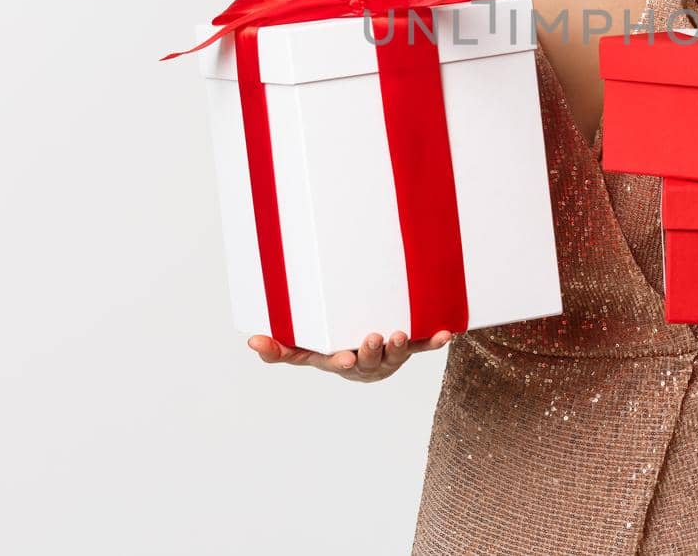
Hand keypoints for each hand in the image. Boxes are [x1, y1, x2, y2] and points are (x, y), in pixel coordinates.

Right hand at [246, 329, 453, 382]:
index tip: (343, 358)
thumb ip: (279, 350)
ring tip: (398, 334)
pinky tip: (446, 334)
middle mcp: (366, 362)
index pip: (337, 363)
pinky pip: (422, 345)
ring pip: (397, 354)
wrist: (367, 356)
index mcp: (340, 361)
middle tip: (374, 337)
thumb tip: (252, 341)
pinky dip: (434, 341)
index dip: (341, 361)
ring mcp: (389, 356)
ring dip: (400, 346)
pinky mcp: (408, 347)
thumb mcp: (304, 350)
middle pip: (371, 360)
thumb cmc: (331, 348)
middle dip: (373, 351)